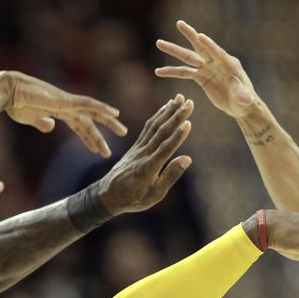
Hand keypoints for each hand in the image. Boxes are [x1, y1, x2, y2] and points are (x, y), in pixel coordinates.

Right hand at [0, 71, 127, 156]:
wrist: (7, 92)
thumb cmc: (15, 103)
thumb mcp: (30, 119)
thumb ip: (42, 123)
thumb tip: (51, 127)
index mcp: (58, 110)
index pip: (80, 125)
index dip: (90, 137)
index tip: (99, 150)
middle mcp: (66, 105)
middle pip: (90, 119)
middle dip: (104, 131)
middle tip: (122, 136)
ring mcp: (66, 101)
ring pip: (93, 111)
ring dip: (109, 121)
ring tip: (123, 131)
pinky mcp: (65, 100)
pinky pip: (88, 104)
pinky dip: (102, 108)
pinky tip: (114, 113)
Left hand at [95, 95, 194, 215]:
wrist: (108, 195)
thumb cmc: (135, 198)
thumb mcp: (155, 194)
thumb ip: (171, 176)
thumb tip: (187, 158)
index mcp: (149, 168)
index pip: (166, 149)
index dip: (178, 136)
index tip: (189, 123)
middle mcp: (143, 154)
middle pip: (161, 132)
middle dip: (176, 116)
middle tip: (190, 102)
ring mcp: (139, 148)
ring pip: (154, 126)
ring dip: (168, 111)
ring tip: (180, 98)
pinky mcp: (136, 146)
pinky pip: (148, 128)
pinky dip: (157, 116)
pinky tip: (166, 107)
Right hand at [155, 20, 258, 118]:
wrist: (240, 105)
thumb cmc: (246, 101)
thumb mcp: (245, 99)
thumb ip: (243, 97)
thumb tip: (246, 100)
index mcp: (228, 63)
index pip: (217, 52)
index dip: (209, 45)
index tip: (200, 36)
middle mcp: (216, 62)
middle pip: (200, 46)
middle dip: (190, 35)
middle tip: (179, 23)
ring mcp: (207, 68)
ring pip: (188, 57)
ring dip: (174, 50)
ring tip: (159, 43)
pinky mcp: (201, 77)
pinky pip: (184, 73)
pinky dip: (172, 72)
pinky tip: (158, 71)